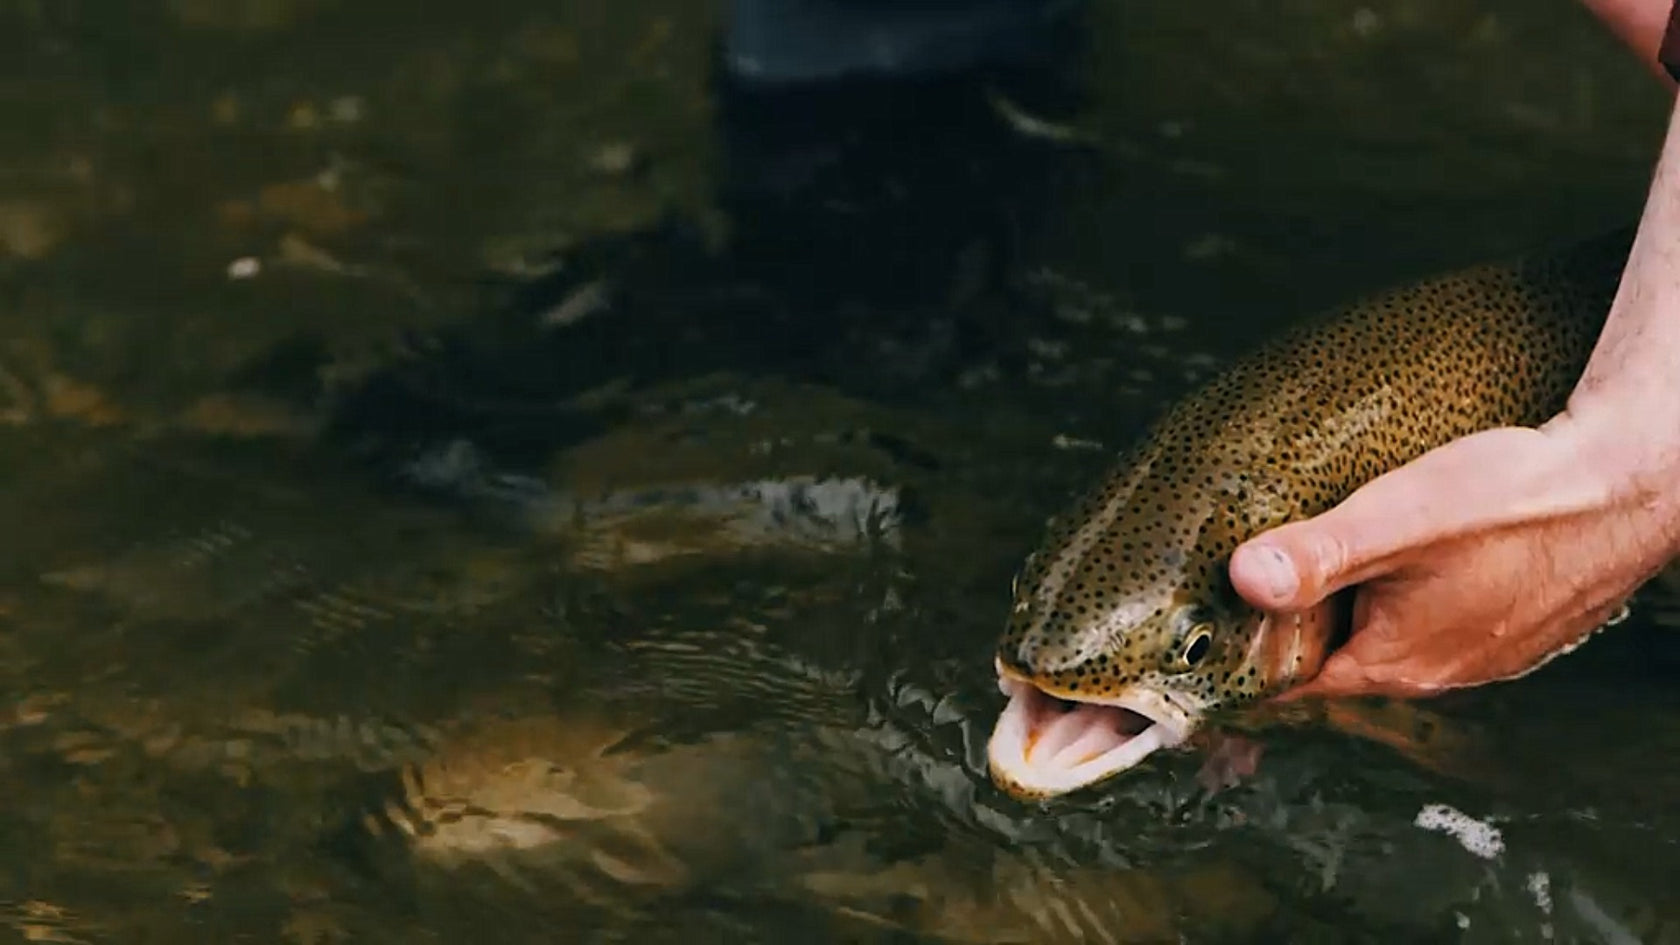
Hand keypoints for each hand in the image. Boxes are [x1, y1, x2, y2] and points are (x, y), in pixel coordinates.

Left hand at [1226, 412, 1679, 699]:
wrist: (1630, 484)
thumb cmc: (1517, 501)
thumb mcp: (1398, 520)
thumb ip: (1319, 552)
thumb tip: (1241, 579)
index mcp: (1395, 662)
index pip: (1286, 681)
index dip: (1236, 655)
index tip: (1193, 628)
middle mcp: (1435, 669)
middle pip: (1329, 654)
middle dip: (1286, 621)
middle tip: (1241, 570)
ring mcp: (1477, 649)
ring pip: (1379, 631)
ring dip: (1343, 600)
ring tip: (1310, 551)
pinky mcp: (1506, 619)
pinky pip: (1427, 613)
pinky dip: (1395, 589)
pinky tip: (1392, 550)